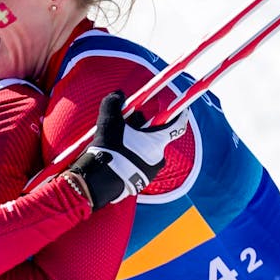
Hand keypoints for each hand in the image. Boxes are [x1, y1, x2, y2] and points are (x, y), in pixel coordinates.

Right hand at [67, 90, 188, 209]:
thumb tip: (118, 95)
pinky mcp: (140, 184)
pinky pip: (139, 166)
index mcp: (156, 142)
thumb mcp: (108, 121)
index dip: (180, 114)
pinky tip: (114, 159)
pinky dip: (131, 160)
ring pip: (146, 152)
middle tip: (126, 126)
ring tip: (116, 145)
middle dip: (143, 130)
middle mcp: (158, 158)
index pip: (177, 126)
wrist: (98, 182)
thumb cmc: (108, 149)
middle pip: (155, 138)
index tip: (181, 107)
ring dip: (136, 146)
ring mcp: (151, 173)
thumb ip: (113, 103)